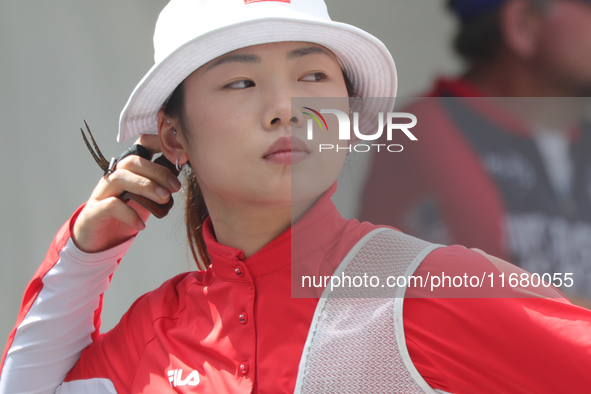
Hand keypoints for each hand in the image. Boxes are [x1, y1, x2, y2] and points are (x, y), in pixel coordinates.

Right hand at [72, 135, 181, 252]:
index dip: (159, 143)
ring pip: (121, 178)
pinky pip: (111, 205)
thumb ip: (160, 187)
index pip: (141, 145)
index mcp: (129, 169)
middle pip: (133, 161)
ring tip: (164, 199)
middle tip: (175, 187)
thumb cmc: (126, 213)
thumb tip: (180, 180)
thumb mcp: (146, 198)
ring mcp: (102, 192)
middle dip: (157, 172)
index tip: (179, 153)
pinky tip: (141, 224)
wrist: (99, 238)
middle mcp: (114, 176)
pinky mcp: (95, 210)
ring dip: (146, 187)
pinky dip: (129, 214)